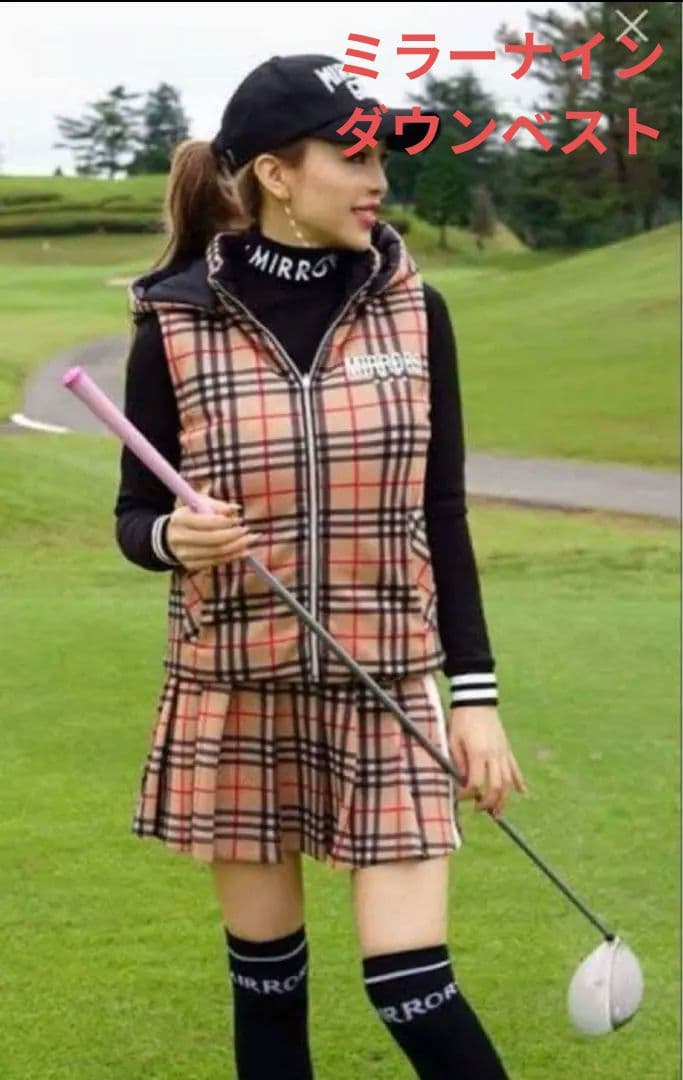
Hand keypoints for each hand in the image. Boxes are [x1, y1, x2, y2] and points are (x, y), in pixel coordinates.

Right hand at [166, 484, 262, 571]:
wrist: (171, 537)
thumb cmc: (191, 516)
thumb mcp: (199, 504)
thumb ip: (218, 505)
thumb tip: (236, 509)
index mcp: (180, 519)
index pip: (206, 522)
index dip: (226, 522)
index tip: (239, 520)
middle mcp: (180, 538)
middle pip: (213, 540)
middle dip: (234, 536)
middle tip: (248, 531)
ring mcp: (184, 555)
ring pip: (217, 553)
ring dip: (238, 547)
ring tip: (251, 540)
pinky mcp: (191, 566)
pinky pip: (216, 562)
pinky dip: (233, 556)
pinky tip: (244, 550)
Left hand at [448, 705, 527, 819]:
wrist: (476, 700)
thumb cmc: (461, 720)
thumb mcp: (453, 741)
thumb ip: (459, 762)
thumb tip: (463, 782)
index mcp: (478, 753)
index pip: (475, 783)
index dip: (467, 795)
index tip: (460, 797)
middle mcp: (494, 755)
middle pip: (496, 787)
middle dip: (489, 802)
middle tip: (479, 809)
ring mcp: (503, 752)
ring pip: (508, 782)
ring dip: (504, 798)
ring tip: (497, 811)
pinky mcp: (507, 748)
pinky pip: (515, 768)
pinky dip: (519, 781)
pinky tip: (522, 792)